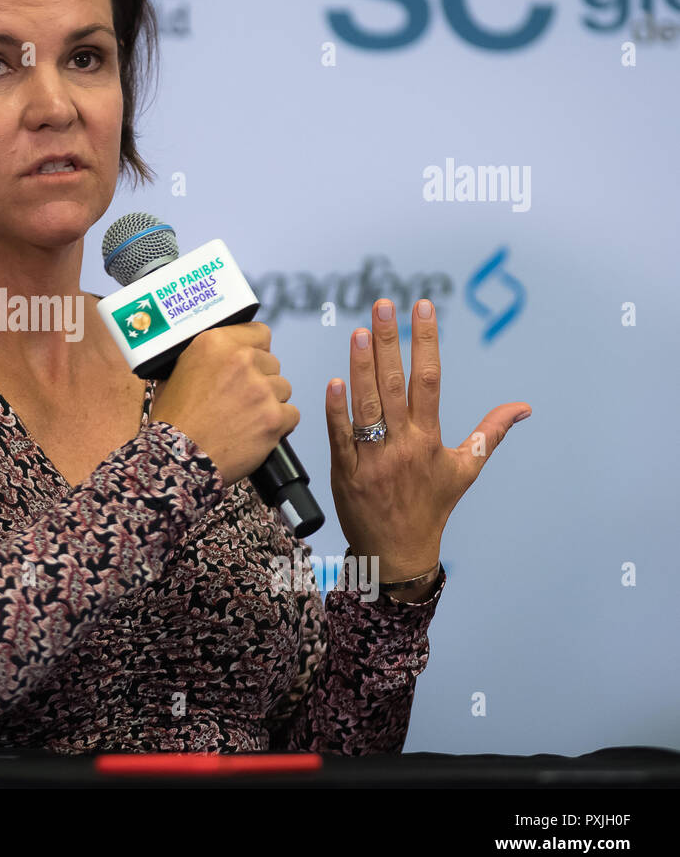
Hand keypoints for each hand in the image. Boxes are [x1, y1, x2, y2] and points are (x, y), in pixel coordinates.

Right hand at [150, 323, 299, 486]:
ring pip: (283, 388)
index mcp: (215, 343)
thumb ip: (202, 359)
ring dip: (270, 402)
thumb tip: (217, 358)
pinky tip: (256, 433)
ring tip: (246, 419)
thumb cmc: (172, 422)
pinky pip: (292, 415)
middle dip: (260, 380)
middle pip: (272, 363)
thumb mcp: (174, 375)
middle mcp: (241, 360)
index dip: (255, 351)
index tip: (249, 365)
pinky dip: (278, 426)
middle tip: (240, 400)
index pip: (259, 333)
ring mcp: (260, 389)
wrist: (176, 460)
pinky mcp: (274, 417)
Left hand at [323, 298, 530, 581]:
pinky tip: (333, 381)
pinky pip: (339, 436)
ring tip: (360, 331)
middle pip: (395, 384)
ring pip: (366, 405)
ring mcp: (371, 458)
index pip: (430, 380)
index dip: (426, 342)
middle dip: (390, 341)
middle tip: (384, 305)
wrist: (397, 551)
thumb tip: (524, 407)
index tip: (423, 308)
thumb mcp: (465, 469)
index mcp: (430, 439)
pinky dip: (336, 410)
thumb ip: (491, 432)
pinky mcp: (345, 470)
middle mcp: (402, 444)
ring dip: (361, 367)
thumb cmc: (432, 507)